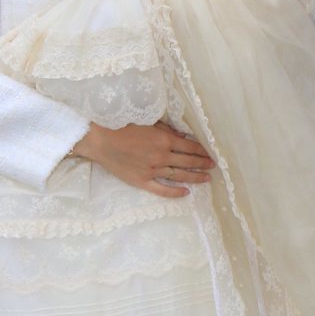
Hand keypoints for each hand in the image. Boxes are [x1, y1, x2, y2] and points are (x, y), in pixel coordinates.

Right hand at [71, 122, 214, 195]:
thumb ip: (165, 129)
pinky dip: (175, 192)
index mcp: (164, 140)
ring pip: (179, 176)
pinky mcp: (142, 181)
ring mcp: (152, 171)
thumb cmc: (122, 127)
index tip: (211, 152)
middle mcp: (161, 156)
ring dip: (195, 177)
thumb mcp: (147, 122)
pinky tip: (186, 193)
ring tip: (206, 178)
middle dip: (202, 163)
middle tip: (213, 165)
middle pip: (188, 162)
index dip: (202, 150)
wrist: (101, 141)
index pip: (189, 146)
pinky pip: (162, 190)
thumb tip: (182, 136)